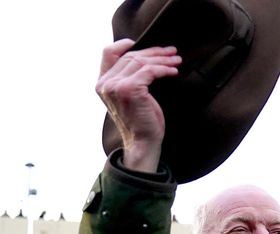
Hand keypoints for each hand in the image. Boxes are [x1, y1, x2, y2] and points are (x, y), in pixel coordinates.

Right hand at [96, 39, 180, 171]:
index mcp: (102, 83)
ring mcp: (115, 86)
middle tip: (172, 52)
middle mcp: (105, 83)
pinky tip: (174, 72)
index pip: (108, 53)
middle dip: (154, 52)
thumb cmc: (140, 121)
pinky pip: (150, 71)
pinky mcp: (129, 89)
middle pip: (130, 56)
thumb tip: (146, 56)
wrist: (143, 143)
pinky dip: (164, 69)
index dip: (125, 44)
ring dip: (162, 59)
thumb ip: (128, 77)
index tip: (146, 45)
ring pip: (141, 62)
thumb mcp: (129, 96)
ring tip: (177, 60)